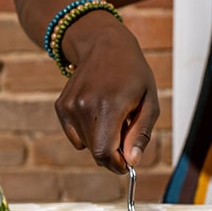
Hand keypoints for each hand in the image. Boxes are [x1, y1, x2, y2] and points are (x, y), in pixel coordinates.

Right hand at [54, 12, 159, 173]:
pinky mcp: (61, 106)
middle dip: (113, 153)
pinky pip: (75, 136)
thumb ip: (141, 134)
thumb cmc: (134, 75)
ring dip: (101, 140)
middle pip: (95, 152)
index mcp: (109, 106)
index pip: (104, 152)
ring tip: (113, 118)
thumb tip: (132, 161)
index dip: (117, 165)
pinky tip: (98, 113)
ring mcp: (69, 106)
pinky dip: (88, 132)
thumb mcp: (150, 103)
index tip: (128, 164)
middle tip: (126, 135)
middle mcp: (84, 106)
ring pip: (86, 145)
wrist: (104, 45)